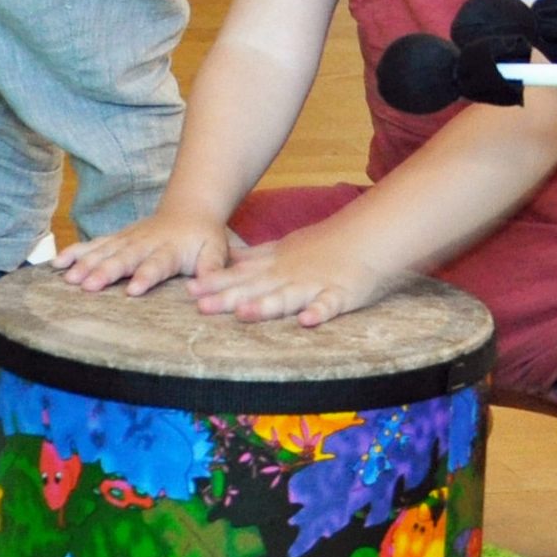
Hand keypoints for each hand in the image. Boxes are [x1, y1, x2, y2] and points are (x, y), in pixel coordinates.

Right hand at [62, 212, 239, 297]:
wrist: (190, 209)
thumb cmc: (204, 238)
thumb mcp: (217, 252)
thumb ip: (213, 269)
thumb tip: (208, 289)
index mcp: (170, 249)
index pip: (156, 264)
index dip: (145, 276)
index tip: (133, 289)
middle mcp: (145, 243)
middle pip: (123, 258)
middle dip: (106, 271)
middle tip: (89, 286)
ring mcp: (127, 239)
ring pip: (104, 251)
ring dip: (85, 263)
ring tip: (68, 278)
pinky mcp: (116, 238)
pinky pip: (93, 244)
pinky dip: (74, 252)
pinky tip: (56, 263)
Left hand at [190, 229, 402, 329]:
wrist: (367, 236)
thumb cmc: (324, 245)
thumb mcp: (283, 248)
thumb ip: (255, 258)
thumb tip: (225, 261)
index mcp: (275, 266)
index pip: (241, 275)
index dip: (215, 283)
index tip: (188, 290)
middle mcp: (289, 275)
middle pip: (256, 288)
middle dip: (228, 297)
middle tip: (200, 306)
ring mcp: (314, 285)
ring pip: (287, 297)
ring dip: (266, 305)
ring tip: (244, 314)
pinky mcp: (341, 294)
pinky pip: (329, 305)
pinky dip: (319, 311)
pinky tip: (307, 321)